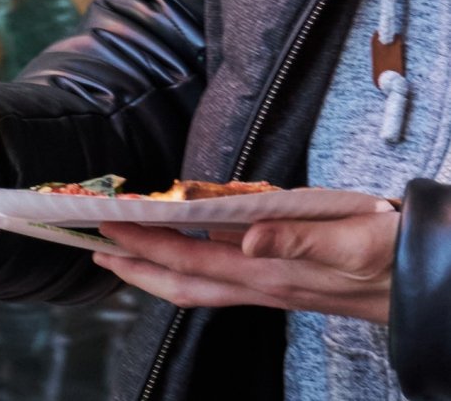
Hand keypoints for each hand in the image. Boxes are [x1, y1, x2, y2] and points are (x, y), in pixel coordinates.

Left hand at [92, 212, 399, 323]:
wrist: (425, 281)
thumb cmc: (391, 255)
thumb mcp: (352, 240)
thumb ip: (299, 237)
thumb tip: (249, 236)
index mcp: (270, 274)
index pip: (189, 260)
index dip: (145, 244)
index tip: (109, 225)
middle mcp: (260, 286)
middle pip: (179, 285)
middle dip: (133, 269)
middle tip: (96, 249)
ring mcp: (267, 289)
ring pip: (195, 286)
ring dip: (153, 271)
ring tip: (124, 254)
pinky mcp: (278, 283)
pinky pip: (218, 280)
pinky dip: (188, 267)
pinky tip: (183, 252)